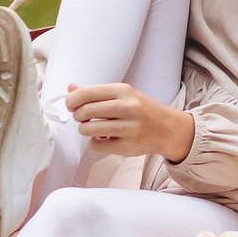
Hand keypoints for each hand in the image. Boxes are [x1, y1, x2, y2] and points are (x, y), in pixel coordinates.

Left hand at [62, 81, 196, 163]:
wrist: (167, 129)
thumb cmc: (142, 110)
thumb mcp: (123, 95)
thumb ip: (96, 93)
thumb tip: (70, 89)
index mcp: (124, 91)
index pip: (87, 93)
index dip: (72, 100)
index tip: (71, 104)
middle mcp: (127, 108)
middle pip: (84, 112)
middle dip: (79, 116)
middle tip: (84, 118)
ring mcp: (129, 128)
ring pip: (88, 130)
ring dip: (86, 130)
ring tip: (95, 128)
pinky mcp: (127, 147)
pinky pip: (96, 145)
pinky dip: (96, 142)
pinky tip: (105, 138)